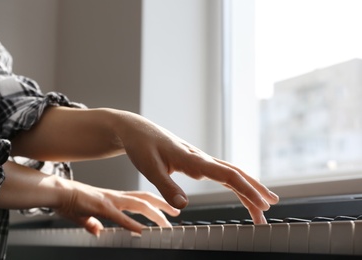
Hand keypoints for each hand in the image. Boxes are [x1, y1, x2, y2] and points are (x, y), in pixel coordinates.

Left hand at [10, 107, 278, 224]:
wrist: (136, 130)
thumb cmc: (141, 146)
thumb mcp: (149, 167)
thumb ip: (166, 186)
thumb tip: (184, 206)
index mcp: (193, 158)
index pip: (227, 174)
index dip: (246, 189)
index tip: (262, 203)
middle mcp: (201, 158)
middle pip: (235, 173)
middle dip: (254, 190)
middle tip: (270, 209)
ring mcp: (200, 160)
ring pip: (230, 174)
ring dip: (247, 189)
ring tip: (261, 206)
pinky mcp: (195, 163)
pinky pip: (220, 174)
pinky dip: (234, 184)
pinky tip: (240, 191)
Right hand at [54, 180, 179, 235]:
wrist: (58, 192)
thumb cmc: (70, 201)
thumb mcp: (85, 215)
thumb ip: (93, 223)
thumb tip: (97, 231)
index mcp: (114, 198)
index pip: (140, 198)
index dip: (155, 202)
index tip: (167, 210)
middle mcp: (116, 196)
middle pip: (145, 198)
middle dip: (163, 205)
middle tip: (177, 213)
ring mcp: (110, 200)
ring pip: (139, 204)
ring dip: (155, 215)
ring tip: (166, 224)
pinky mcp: (101, 207)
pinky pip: (120, 216)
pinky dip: (132, 224)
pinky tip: (142, 231)